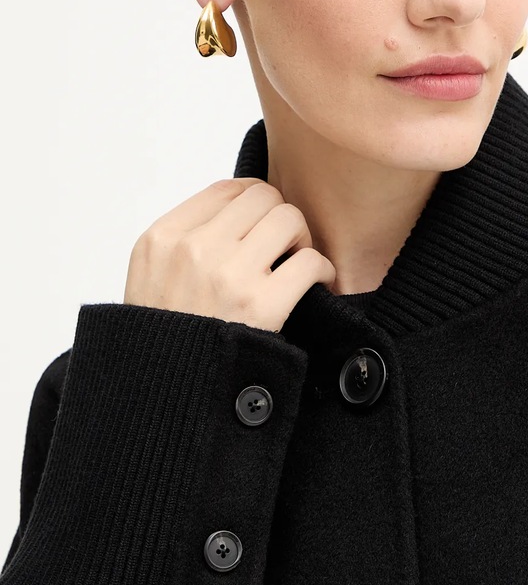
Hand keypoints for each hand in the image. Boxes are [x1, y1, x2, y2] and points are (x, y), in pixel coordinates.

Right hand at [123, 178, 336, 331]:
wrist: (167, 395)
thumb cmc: (165, 340)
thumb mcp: (149, 278)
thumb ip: (184, 242)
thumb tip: (241, 213)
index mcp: (162, 238)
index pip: (227, 189)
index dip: (255, 202)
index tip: (262, 227)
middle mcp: (193, 249)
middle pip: (263, 198)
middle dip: (280, 219)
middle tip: (283, 249)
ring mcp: (227, 275)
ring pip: (289, 219)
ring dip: (302, 241)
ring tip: (295, 266)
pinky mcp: (261, 305)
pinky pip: (310, 261)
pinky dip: (321, 271)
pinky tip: (314, 286)